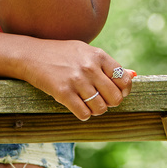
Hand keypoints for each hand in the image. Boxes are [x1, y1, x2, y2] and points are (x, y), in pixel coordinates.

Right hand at [0, 36, 136, 120]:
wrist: (32, 55)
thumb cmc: (62, 54)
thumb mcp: (87, 52)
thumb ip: (109, 65)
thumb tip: (134, 75)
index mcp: (98, 55)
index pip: (124, 80)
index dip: (123, 90)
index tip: (115, 92)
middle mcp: (89, 67)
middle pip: (115, 98)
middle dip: (110, 103)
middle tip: (100, 99)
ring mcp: (76, 80)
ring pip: (100, 108)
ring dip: (96, 110)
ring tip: (88, 103)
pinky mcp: (63, 92)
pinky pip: (83, 113)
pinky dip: (83, 115)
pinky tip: (77, 107)